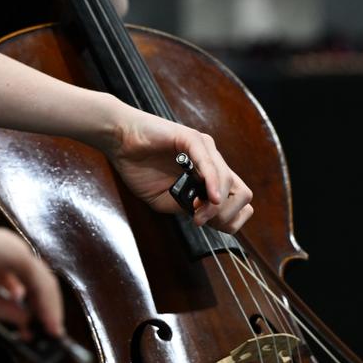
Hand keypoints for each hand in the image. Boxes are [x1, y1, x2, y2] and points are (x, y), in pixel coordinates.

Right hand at [102, 103, 253, 233]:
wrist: (119, 143)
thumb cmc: (139, 167)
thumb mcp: (166, 200)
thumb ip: (188, 207)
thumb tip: (208, 215)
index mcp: (209, 177)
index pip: (236, 202)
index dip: (225, 219)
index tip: (202, 224)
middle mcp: (213, 162)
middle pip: (242, 194)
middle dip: (226, 215)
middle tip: (201, 220)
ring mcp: (205, 149)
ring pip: (229, 182)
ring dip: (216, 206)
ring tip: (197, 214)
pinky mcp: (192, 139)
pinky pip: (209, 164)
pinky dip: (213, 183)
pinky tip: (210, 197)